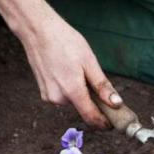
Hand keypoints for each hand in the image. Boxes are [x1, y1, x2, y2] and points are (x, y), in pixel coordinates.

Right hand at [19, 12, 121, 127]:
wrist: (37, 30)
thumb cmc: (65, 42)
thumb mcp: (89, 62)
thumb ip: (102, 86)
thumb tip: (116, 104)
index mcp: (72, 91)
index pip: (91, 117)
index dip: (105, 123)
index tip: (115, 123)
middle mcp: (58, 98)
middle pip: (83, 108)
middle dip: (95, 102)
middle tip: (100, 85)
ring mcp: (49, 96)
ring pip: (73, 101)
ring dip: (82, 94)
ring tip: (79, 71)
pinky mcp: (44, 92)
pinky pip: (63, 96)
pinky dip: (70, 89)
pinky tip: (68, 71)